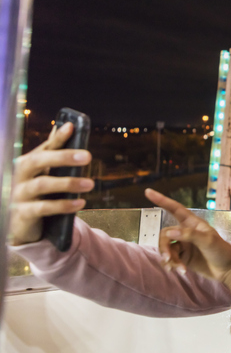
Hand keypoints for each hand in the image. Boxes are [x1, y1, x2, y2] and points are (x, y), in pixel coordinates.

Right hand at [10, 122, 93, 245]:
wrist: (20, 225)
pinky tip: (80, 203)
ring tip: (90, 184)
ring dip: (69, 183)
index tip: (71, 126)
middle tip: (88, 156)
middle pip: (37, 161)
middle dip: (63, 156)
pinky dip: (64, 205)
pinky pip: (43, 208)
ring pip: (42, 184)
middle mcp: (19, 176)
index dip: (57, 137)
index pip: (43, 147)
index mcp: (27, 163)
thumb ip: (53, 154)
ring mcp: (19, 194)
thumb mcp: (44, 174)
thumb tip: (66, 127)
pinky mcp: (22, 213)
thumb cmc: (36, 194)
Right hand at [145, 189, 230, 321]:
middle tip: (169, 259)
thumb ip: (188, 235)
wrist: (228, 270)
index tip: (148, 192)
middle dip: (164, 247)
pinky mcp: (182, 258)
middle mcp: (186, 232)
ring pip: (166, 249)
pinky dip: (172, 266)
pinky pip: (170, 259)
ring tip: (179, 269)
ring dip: (170, 259)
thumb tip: (168, 233)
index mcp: (193, 223)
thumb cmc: (221, 251)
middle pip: (165, 235)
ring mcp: (183, 245)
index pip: (175, 209)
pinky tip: (180, 272)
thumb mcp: (208, 241)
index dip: (162, 200)